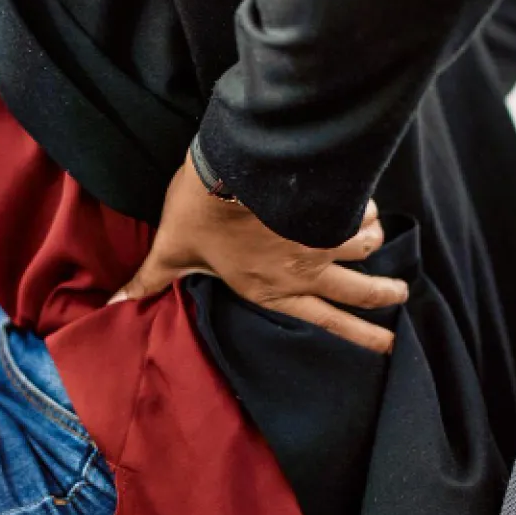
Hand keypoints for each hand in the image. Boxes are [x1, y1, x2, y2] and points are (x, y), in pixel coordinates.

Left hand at [111, 154, 407, 353]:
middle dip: (384, 295)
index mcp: (271, 289)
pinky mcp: (333, 207)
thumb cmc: (198, 213)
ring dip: (372, 241)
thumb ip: (150, 279)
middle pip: (360, 291)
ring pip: (367, 246)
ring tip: (373, 235)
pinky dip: (362, 205)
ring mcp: (324, 239)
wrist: (230, 170)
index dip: (358, 335)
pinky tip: (355, 196)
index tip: (387, 344)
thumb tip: (114, 303)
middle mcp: (305, 271)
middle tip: (401, 295)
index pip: (324, 320)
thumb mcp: (171, 249)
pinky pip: (361, 209)